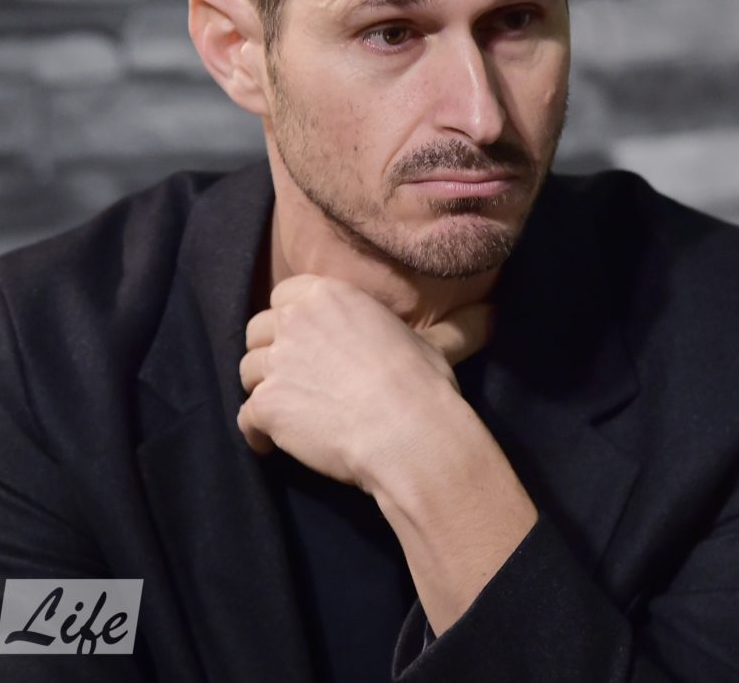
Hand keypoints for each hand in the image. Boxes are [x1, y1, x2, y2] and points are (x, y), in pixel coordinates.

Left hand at [236, 274, 492, 488]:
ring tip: (288, 413)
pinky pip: (245, 418)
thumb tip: (493, 314)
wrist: (408, 433)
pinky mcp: (266, 404)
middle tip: (295, 380)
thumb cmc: (424, 385)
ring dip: (263, 391)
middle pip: (257, 331)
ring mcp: (277, 362)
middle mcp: (296, 320)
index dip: (291, 321)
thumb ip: (446, 328)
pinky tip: (274, 445)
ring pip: (247, 372)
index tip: (306, 343)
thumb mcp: (434, 346)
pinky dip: (257, 433)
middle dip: (270, 354)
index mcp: (331, 294)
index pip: (285, 295)